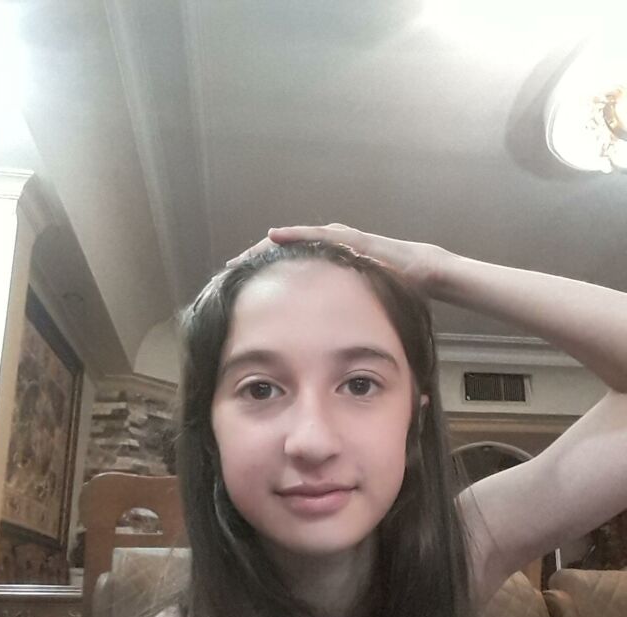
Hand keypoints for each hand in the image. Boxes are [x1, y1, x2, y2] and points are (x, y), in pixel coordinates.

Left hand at [226, 223, 448, 297]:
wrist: (423, 274)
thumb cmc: (388, 293)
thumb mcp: (352, 308)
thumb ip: (334, 319)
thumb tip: (319, 348)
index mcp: (324, 267)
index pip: (285, 270)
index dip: (261, 277)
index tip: (238, 289)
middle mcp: (326, 249)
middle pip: (280, 254)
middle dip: (253, 262)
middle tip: (228, 272)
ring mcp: (336, 240)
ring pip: (292, 241)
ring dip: (264, 247)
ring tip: (240, 257)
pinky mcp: (347, 237)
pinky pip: (315, 235)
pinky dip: (293, 235)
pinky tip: (272, 236)